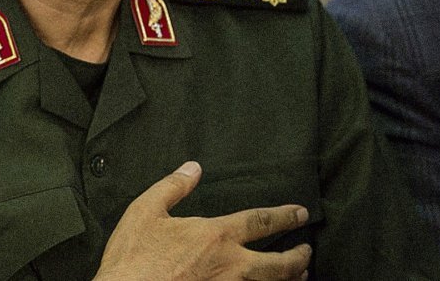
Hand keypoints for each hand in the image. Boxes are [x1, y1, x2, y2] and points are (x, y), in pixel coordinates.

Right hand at [94, 162, 310, 280]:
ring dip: (290, 279)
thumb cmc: (132, 258)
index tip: (301, 213)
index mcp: (214, 236)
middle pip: (278, 263)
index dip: (284, 216)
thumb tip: (192, 168)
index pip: (260, 222)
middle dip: (297, 256)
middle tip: (307, 251)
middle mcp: (230, 267)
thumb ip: (173, 186)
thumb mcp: (145, 210)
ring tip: (300, 275)